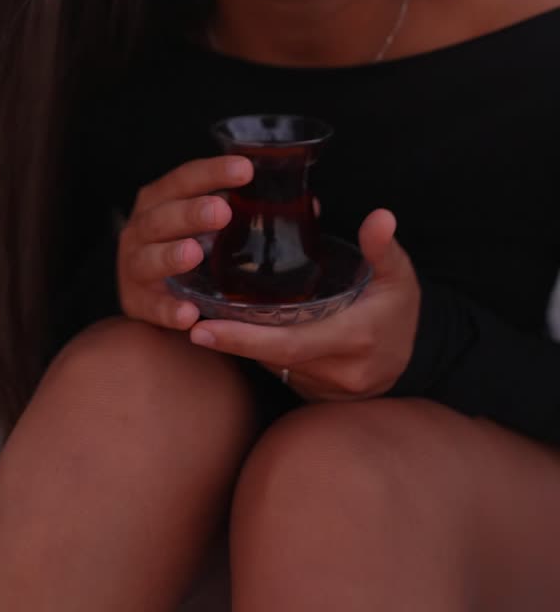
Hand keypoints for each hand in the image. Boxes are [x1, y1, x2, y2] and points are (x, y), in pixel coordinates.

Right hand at [117, 155, 252, 329]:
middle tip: (222, 211)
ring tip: (194, 254)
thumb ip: (239, 209)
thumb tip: (303, 203)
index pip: (184, 179)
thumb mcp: (203, 221)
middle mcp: (141, 228)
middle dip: (190, 213)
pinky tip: (188, 313)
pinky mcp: (136, 302)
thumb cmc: (184, 242)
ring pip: (148, 259)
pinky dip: (168, 310)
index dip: (212, 172)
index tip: (245, 170)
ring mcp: (134, 265)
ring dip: (170, 256)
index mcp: (159, 199)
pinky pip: (152, 307)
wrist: (148, 289)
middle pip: (162, 216)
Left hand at [188, 209, 420, 400]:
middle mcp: (340, 371)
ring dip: (244, 347)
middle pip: (274, 359)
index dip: (245, 339)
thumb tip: (380, 217)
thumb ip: (383, 247)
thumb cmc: (400, 308)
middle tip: (193, 327)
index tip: (206, 327)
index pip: (291, 343)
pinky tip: (239, 333)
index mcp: (355, 337)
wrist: (418, 355)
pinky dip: (261, 354)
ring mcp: (329, 389)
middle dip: (231, 344)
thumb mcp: (398, 274)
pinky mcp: (320, 395)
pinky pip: (284, 373)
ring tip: (209, 320)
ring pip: (276, 366)